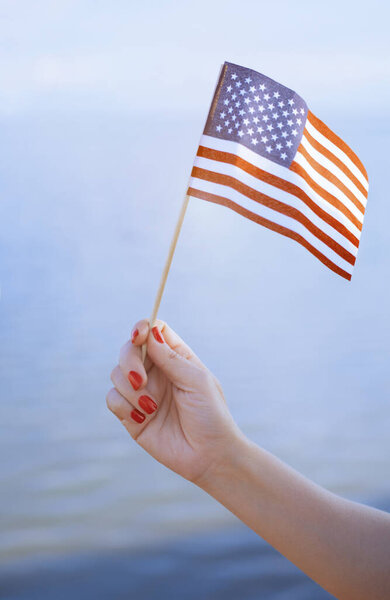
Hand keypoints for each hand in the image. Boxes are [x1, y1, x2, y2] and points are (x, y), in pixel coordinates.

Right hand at [106, 319, 243, 483]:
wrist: (210, 456)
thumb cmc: (211, 415)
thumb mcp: (196, 381)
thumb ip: (171, 358)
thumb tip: (149, 332)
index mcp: (176, 358)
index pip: (153, 331)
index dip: (141, 328)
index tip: (138, 336)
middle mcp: (156, 372)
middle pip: (128, 349)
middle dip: (129, 361)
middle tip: (140, 381)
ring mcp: (142, 393)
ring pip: (116, 374)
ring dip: (129, 390)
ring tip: (151, 408)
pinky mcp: (131, 415)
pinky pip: (112, 399)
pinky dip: (123, 406)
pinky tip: (142, 418)